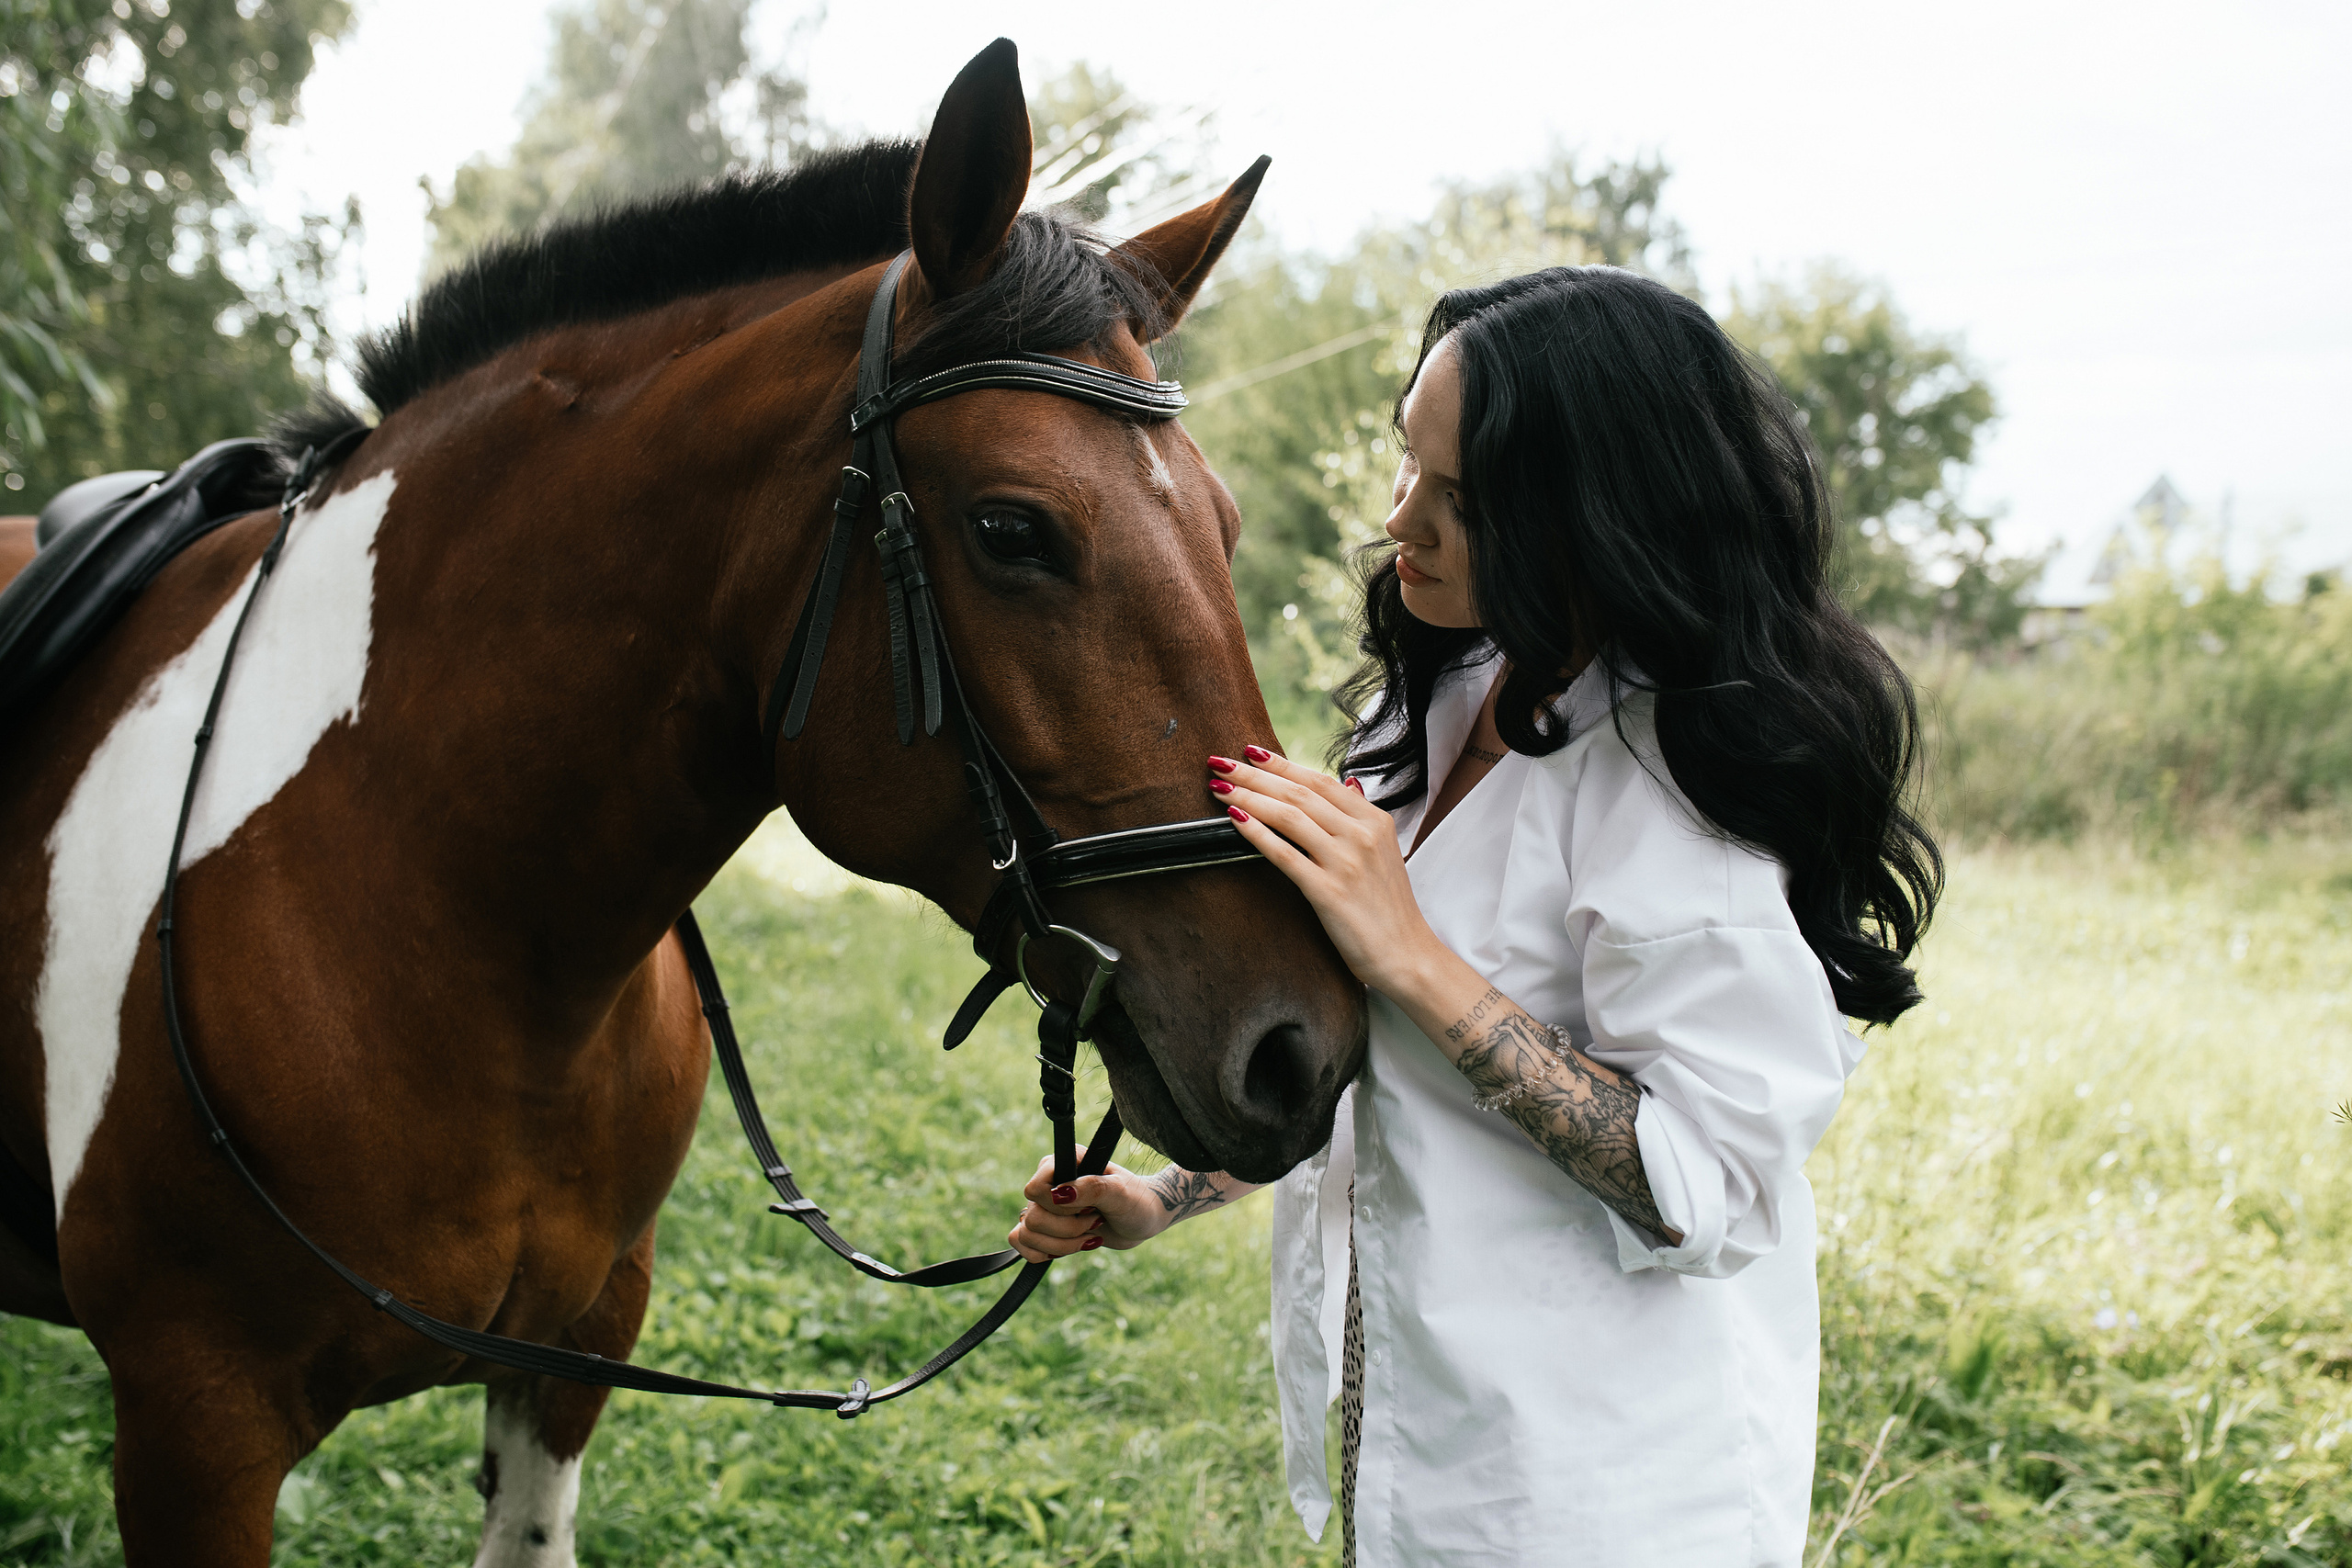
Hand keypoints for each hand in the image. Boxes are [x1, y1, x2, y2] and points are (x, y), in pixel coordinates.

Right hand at [1006, 1151, 1173, 1261]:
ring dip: (1061, 1245)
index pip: (1034, 1189)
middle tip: (1095, 1222)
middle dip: (1068, 1230)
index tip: (1089, 1207)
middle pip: (1032, 1218)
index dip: (1059, 1208)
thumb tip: (1058, 1194)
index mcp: (1064, 1163)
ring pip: (1026, 1233)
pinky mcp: (1043, 1227)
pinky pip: (1020, 1243)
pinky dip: (1045, 1253)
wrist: (1142, 1219)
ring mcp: (1044, 1205)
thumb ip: (1092, 1188)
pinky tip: (1071, 1247)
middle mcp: (1049, 1182)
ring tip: (1088, 1236)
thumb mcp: (1120, 1193)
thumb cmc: (1135, 1200)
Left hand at [1209, 746, 1441, 996]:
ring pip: (1289, 816)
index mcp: (1374, 820)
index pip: (1320, 781)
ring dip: (1249, 798)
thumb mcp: (1385, 851)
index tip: (1250, 752)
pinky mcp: (1329, 891)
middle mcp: (1361, 834)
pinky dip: (1257, 834)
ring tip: (1220, 789)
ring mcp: (1346, 861)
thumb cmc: (1390, 908)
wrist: (1407, 955)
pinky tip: (1235, 821)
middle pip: (1299, 793)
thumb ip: (1362, 815)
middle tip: (1220, 763)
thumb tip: (1347, 782)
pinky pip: (1285, 854)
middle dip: (1255, 774)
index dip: (1281, 763)